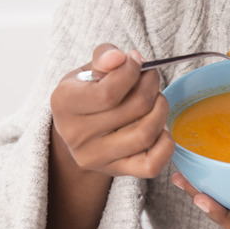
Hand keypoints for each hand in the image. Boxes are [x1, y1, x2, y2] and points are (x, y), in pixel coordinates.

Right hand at [51, 44, 174, 178]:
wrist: (78, 132)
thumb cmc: (88, 94)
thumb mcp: (87, 70)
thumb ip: (103, 56)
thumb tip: (119, 57)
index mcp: (64, 104)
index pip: (109, 92)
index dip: (132, 72)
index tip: (136, 62)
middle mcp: (76, 135)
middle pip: (135, 109)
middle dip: (151, 86)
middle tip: (151, 78)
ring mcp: (96, 157)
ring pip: (146, 133)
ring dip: (161, 110)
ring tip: (156, 99)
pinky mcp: (117, 171)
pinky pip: (152, 165)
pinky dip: (165, 144)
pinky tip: (160, 128)